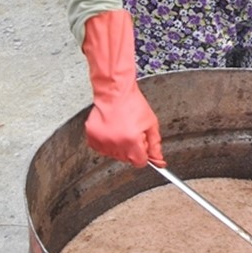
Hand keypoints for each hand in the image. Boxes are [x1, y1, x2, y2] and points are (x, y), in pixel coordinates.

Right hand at [82, 10, 165, 167]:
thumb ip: (155, 145)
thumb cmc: (132, 103)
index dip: (143, 153)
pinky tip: (112, 130)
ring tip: (121, 128)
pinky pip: (101, 149)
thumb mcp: (151, 124)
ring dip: (119, 146)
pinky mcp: (93, 137)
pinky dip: (107, 142)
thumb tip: (159, 162)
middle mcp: (116, 144)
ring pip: (114, 155)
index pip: (140, 162)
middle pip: (127, 159)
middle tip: (131, 131)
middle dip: (132, 148)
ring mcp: (103, 141)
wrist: (114, 90)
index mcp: (132, 142)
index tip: (142, 144)